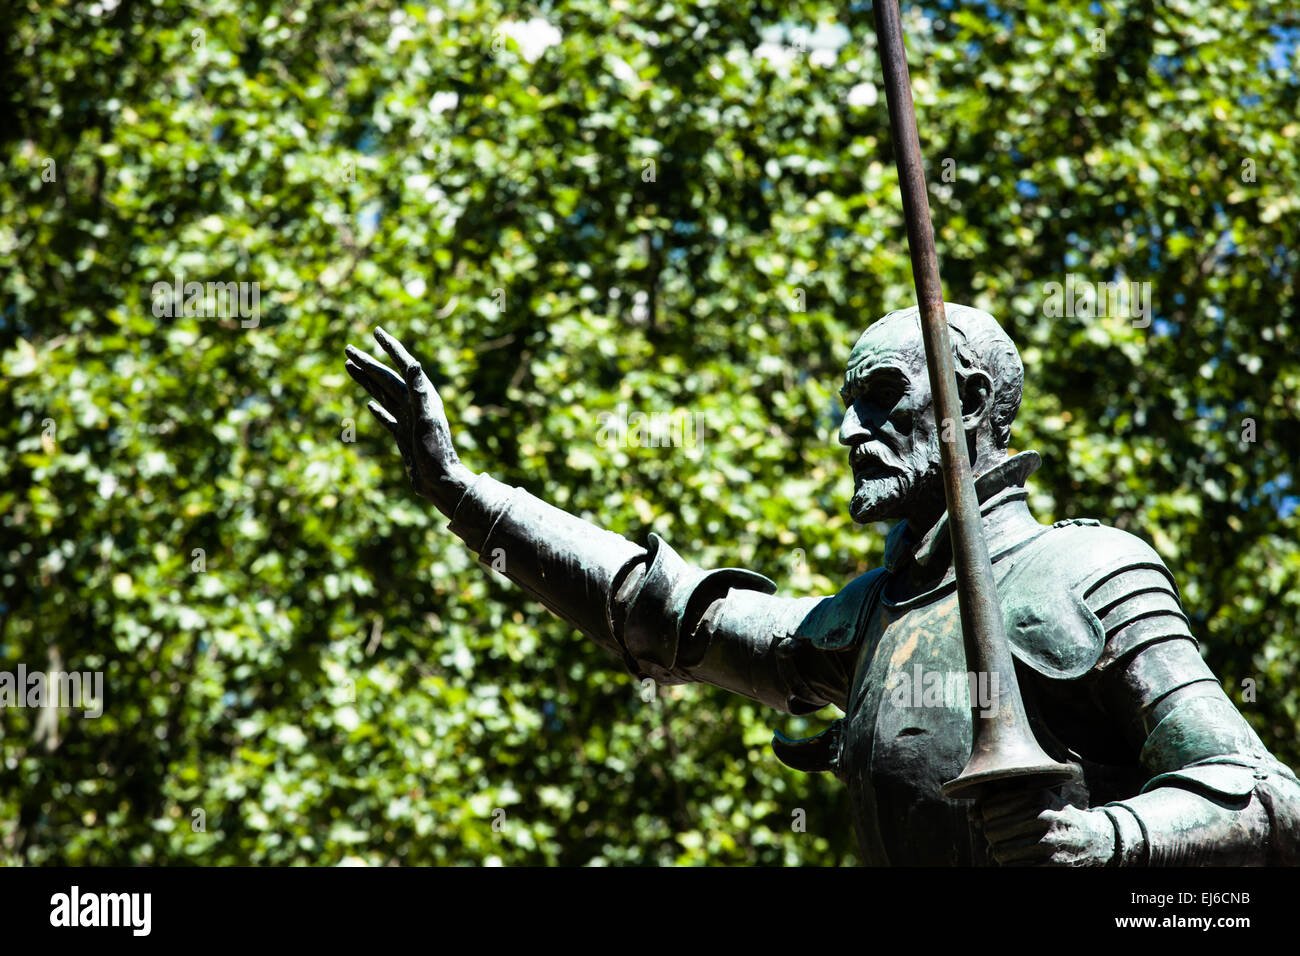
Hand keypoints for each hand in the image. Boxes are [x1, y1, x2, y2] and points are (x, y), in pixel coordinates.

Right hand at [344, 327, 472, 514]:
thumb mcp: (427, 419)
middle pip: (386, 378)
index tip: (376, 331)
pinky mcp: (404, 435)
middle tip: (348, 348)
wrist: (441, 481)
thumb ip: (420, 391)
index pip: (402, 364)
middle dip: (367, 362)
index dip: (390, 347)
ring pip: (383, 393)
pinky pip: (387, 417)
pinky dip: (378, 408)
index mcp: (421, 396)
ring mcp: (408, 419)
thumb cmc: (436, 452)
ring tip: (349, 367)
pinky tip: (369, 403)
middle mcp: (415, 404)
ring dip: (367, 380)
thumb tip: (414, 362)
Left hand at [977, 786, 1115, 865]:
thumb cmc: (1057, 815)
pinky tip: (1015, 861)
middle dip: (991, 837)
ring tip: (1005, 851)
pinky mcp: (1053, 864)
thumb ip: (1007, 799)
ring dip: (999, 854)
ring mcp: (1049, 842)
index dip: (986, 817)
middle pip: (992, 830)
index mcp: (1037, 797)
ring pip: (1001, 852)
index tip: (992, 820)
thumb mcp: (1038, 799)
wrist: (1095, 838)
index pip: (989, 808)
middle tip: (997, 839)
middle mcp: (1043, 816)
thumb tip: (973, 814)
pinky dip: (1010, 866)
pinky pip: (1016, 868)